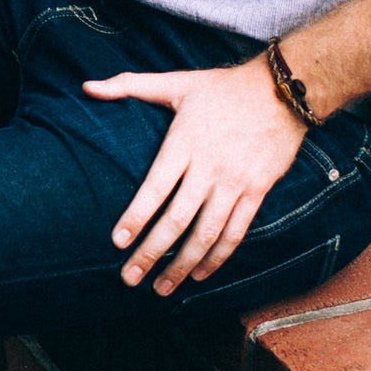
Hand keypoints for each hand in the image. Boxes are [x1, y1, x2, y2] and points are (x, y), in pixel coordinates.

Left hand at [83, 60, 306, 294]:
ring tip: (161, 288)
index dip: (136, 217)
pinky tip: (199, 274)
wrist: (284, 90)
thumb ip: (130, 85)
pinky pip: (236, 232)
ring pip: (206, 234)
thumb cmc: (224, 87)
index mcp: (184, 143)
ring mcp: (235, 182)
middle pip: (177, 220)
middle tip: (129, 278)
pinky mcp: (257, 191)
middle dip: (152, 253)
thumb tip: (87, 87)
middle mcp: (209, 167)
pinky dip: (217, 257)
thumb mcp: (177, 82)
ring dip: (182, 265)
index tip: (117, 242)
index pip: (155, 188)